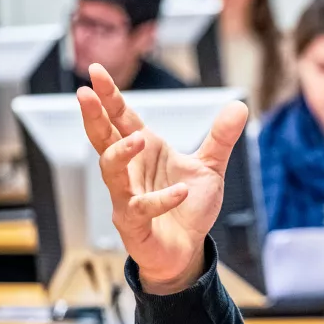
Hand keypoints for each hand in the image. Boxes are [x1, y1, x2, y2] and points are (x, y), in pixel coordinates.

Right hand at [77, 64, 248, 294]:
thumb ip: (220, 138)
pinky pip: (140, 209)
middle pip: (103, 139)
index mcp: (145, 152)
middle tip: (85, 93)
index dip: (109, 96)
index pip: (121, 119)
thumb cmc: (189, 208)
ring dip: (121, 153)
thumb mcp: (210, 167)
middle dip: (94, 116)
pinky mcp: (135, 225)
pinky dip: (161, 200)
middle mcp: (130, 172)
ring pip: (111, 172)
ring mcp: (127, 198)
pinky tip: (181, 191)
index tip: (96, 72)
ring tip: (138, 139)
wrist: (187, 251)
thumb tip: (239, 104)